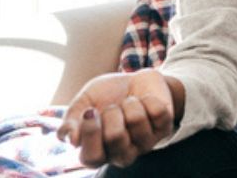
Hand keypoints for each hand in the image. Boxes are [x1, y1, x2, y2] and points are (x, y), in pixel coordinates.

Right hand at [56, 69, 177, 167]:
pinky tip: (146, 101)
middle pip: (115, 137)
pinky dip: (148, 98)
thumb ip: (71, 121)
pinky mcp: (164, 129)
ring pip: (137, 120)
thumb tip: (72, 139)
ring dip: (130, 103)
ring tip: (130, 103)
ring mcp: (145, 144)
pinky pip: (157, 111)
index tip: (90, 111)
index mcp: (98, 153)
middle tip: (113, 106)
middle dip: (112, 112)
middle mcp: (121, 154)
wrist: (134, 79)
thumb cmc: (105, 96)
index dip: (90, 132)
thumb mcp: (83, 103)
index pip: (91, 158)